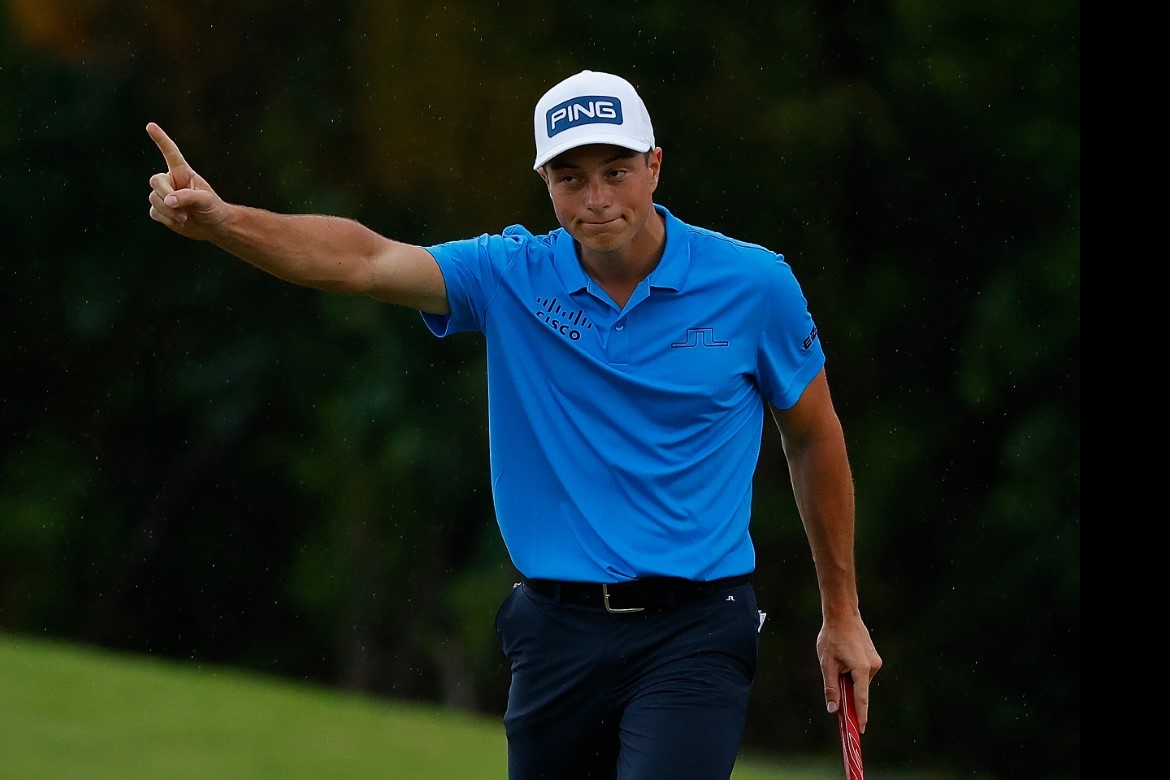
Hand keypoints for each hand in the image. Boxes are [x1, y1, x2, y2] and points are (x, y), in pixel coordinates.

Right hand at [146, 122, 226, 239]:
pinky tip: (179, 221)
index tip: (150, 126)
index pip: (170, 153)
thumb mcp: (206, 201)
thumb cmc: (213, 209)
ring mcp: (164, 195)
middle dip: (165, 194)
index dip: (161, 139)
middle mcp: (171, 181)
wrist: (213, 227)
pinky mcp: (160, 210)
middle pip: (155, 181)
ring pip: (154, 199)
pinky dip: (166, 219)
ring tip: (185, 217)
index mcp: (183, 172)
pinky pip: (154, 212)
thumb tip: (168, 200)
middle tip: (181, 209)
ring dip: (169, 211)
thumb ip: (187, 197)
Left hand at [818, 617, 881, 732]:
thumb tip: (833, 710)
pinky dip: (853, 674)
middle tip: (835, 691)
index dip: (861, 716)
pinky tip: (843, 659)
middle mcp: (873, 666)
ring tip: (836, 662)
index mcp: (861, 669)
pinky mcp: (874, 657)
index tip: (861, 730)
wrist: (842, 614)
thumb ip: (831, 688)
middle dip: (848, 695)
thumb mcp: (827, 664)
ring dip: (849, 681)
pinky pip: (863, 672)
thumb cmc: (832, 637)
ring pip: (860, 681)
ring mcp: (875, 661)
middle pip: (860, 690)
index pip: (862, 699)